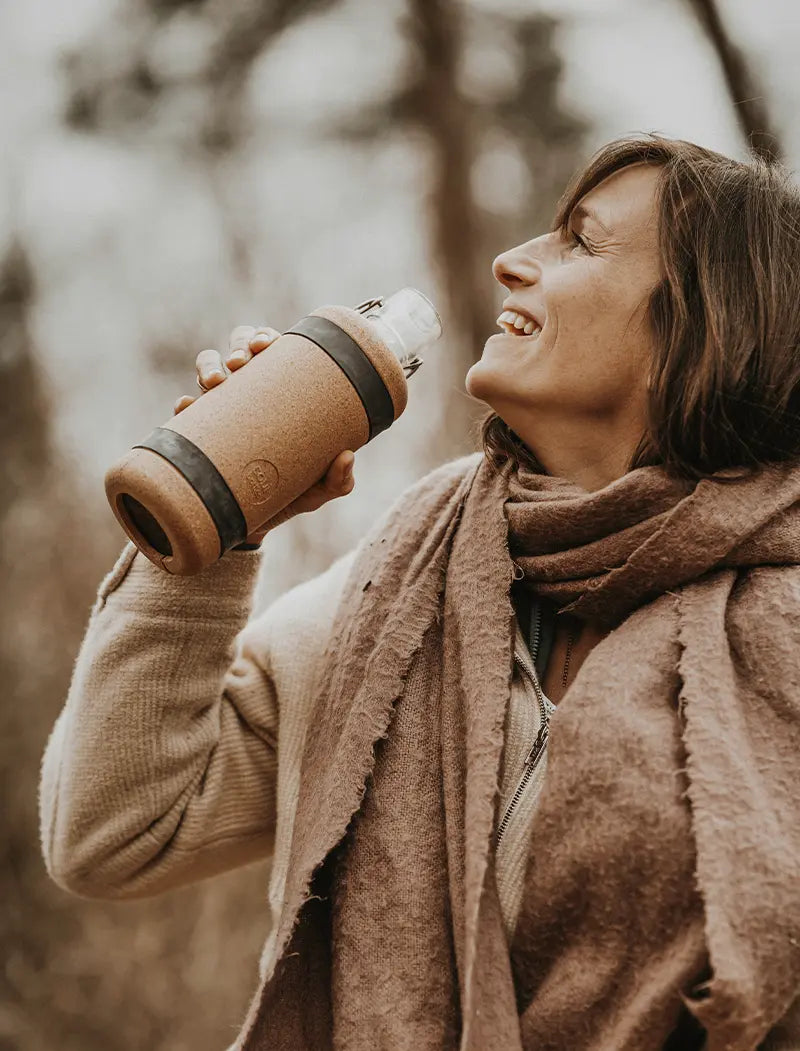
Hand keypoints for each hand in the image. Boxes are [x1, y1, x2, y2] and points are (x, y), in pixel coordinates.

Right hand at [173, 324, 355, 547]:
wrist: (254, 527)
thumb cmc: (291, 497)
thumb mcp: (318, 491)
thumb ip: (337, 480)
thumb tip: (346, 457)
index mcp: (281, 394)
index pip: (272, 351)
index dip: (265, 338)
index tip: (266, 345)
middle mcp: (249, 395)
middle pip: (238, 348)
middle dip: (238, 345)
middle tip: (241, 363)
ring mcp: (221, 410)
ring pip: (207, 368)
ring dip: (208, 365)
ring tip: (215, 383)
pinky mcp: (196, 432)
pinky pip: (185, 411)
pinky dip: (185, 405)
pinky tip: (188, 406)